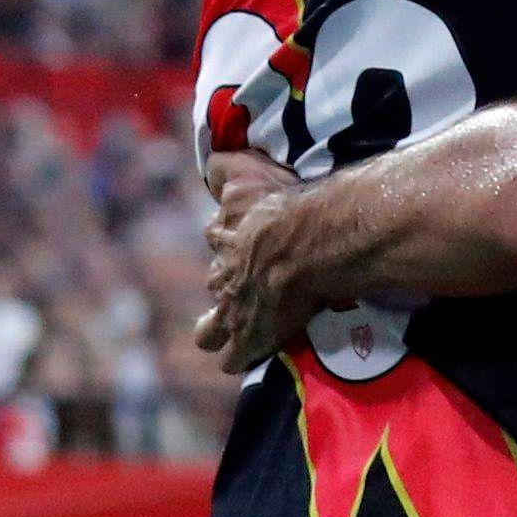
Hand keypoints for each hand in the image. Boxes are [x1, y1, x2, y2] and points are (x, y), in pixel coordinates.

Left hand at [195, 152, 317, 374]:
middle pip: (216, 282)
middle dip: (229, 285)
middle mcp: (221, 276)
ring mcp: (232, 311)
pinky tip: (246, 357)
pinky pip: (233, 357)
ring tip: (239, 332)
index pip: (219, 237)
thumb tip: (211, 159)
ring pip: (209, 331)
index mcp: (225, 238)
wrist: (307, 243)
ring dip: (220, 331)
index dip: (233, 239)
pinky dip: (239, 357)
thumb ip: (226, 166)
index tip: (249, 239)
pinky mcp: (249, 339)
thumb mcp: (248, 175)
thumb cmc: (284, 207)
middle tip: (255, 284)